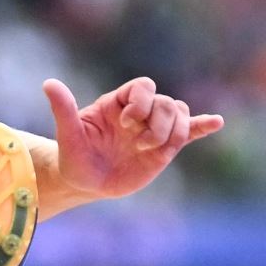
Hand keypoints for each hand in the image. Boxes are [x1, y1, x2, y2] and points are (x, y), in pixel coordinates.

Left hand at [42, 76, 224, 200]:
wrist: (86, 182)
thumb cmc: (74, 157)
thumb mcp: (68, 135)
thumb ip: (63, 109)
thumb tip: (48, 83)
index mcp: (119, 103)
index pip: (143, 86)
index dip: (141, 102)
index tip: (126, 124)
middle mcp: (140, 113)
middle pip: (165, 102)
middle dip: (157, 123)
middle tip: (138, 144)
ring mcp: (154, 129)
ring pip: (179, 115)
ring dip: (172, 132)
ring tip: (152, 150)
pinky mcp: (164, 148)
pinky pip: (188, 133)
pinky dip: (202, 126)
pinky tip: (216, 122)